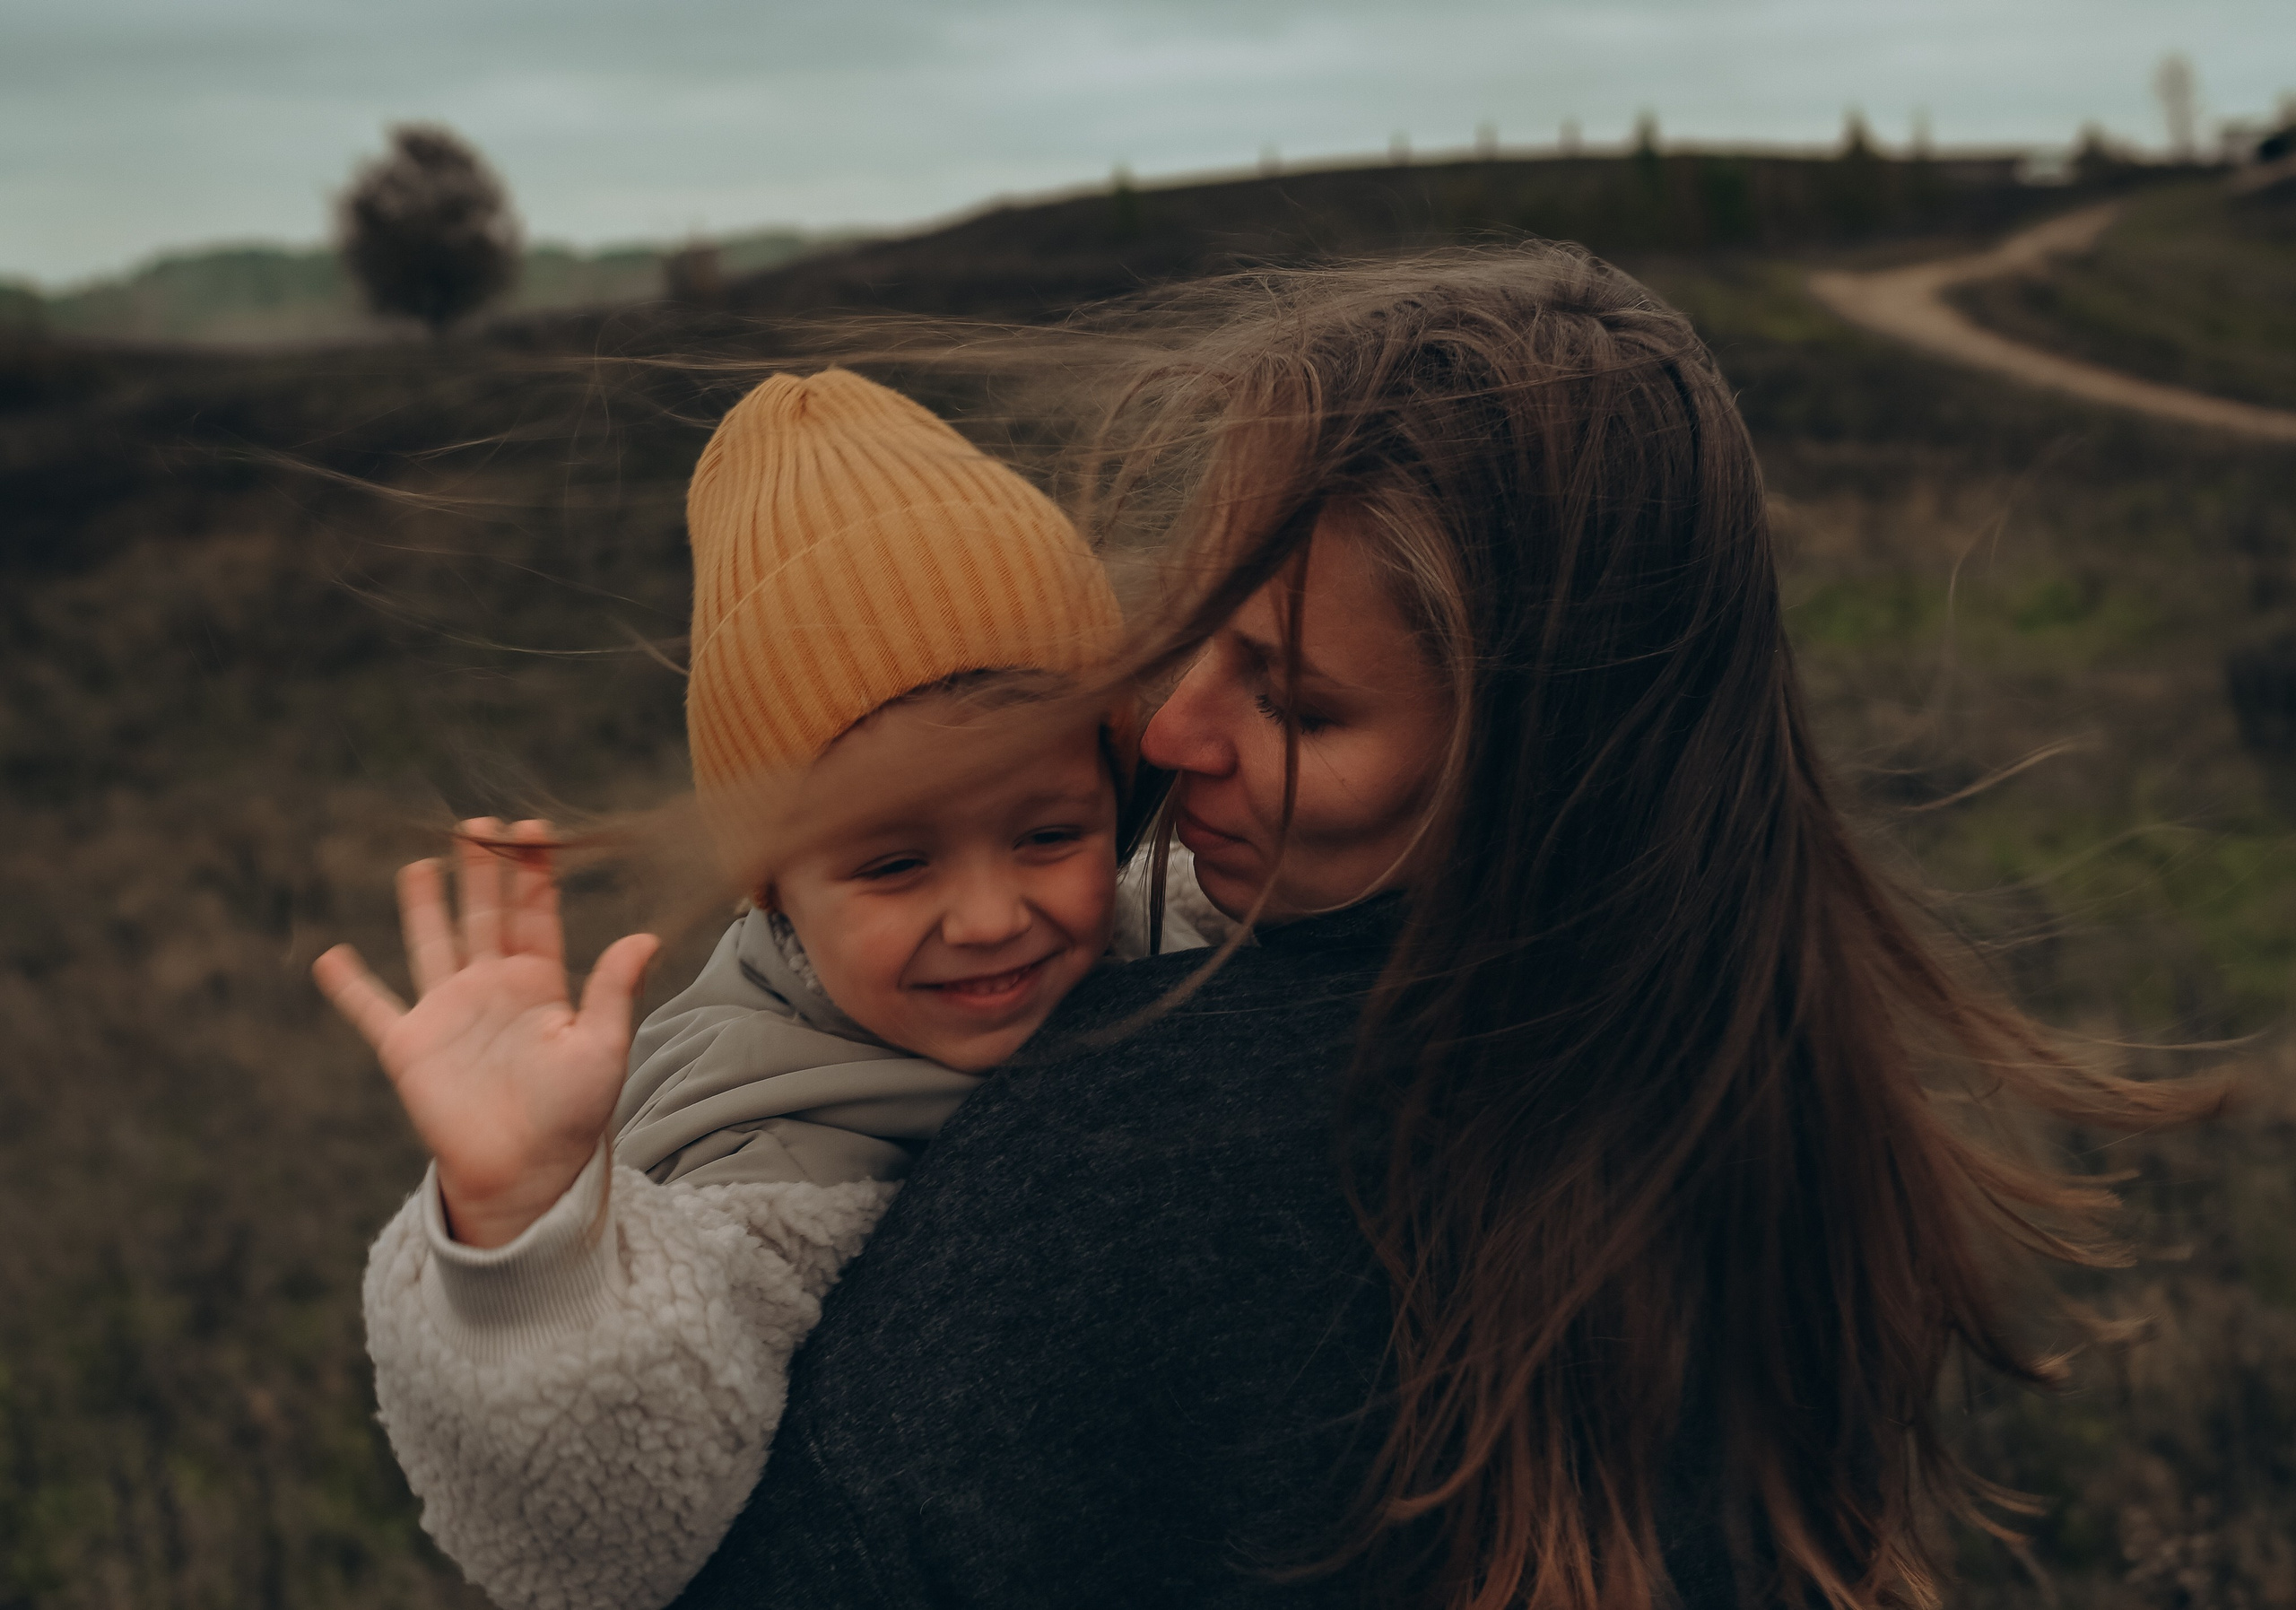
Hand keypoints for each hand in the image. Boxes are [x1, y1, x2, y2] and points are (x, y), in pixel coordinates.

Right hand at [313, 818, 659, 1247]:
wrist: (526, 1173)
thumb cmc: (573, 1115)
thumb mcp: (603, 1047)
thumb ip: (615, 991)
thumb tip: (645, 938)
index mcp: (541, 985)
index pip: (535, 915)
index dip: (532, 873)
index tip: (532, 829)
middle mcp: (492, 990)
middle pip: (484, 916)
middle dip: (481, 871)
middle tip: (478, 825)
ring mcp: (448, 1014)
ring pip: (432, 944)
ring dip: (424, 906)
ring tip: (419, 864)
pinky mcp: (409, 1046)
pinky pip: (372, 1009)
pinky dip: (350, 986)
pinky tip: (330, 957)